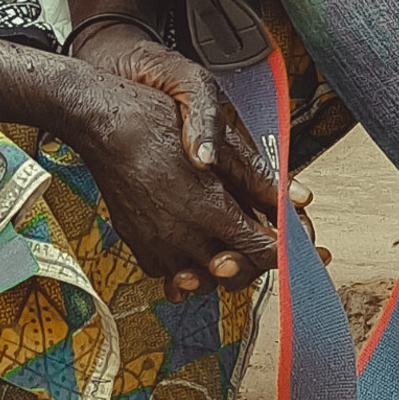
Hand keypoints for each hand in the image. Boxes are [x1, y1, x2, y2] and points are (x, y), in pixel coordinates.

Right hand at [63, 65, 280, 300]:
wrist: (101, 122)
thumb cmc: (155, 120)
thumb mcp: (218, 140)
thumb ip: (258, 176)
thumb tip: (297, 198)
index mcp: (208, 208)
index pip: (261, 250)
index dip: (283, 248)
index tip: (292, 241)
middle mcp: (182, 235)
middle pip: (236, 273)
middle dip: (255, 259)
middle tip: (261, 238)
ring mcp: (157, 244)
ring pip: (203, 279)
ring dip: (220, 265)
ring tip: (229, 243)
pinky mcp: (138, 244)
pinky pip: (170, 271)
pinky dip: (187, 264)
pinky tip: (195, 243)